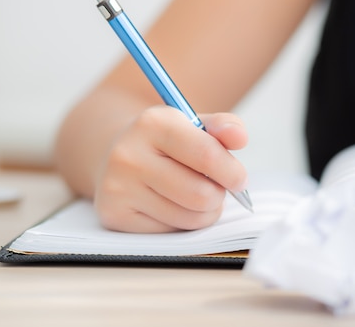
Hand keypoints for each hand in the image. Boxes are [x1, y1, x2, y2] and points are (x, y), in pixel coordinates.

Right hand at [93, 106, 247, 232]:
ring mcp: (118, 187)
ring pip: (190, 218)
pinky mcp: (114, 215)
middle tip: (216, 188)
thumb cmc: (168, 141)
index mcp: (153, 123)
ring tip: (195, 195)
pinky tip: (171, 204)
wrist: (119, 153)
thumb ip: (223, 127)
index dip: (232, 172)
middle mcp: (129, 154)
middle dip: (219, 195)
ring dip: (204, 211)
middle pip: (201, 194)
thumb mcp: (194, 124)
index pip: (207, 155)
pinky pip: (171, 231)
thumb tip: (240, 138)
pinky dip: (182, 222)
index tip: (239, 179)